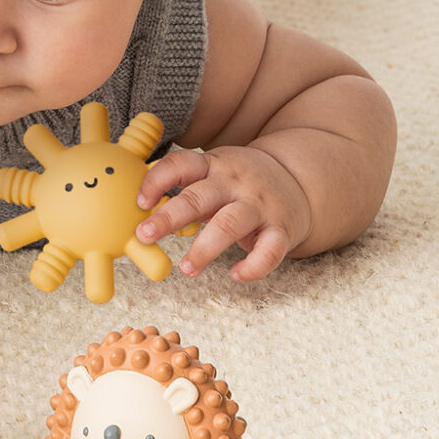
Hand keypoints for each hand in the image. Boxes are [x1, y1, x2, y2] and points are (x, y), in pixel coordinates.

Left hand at [135, 145, 311, 281]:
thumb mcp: (215, 173)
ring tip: (185, 268)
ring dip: (204, 249)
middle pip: (199, 197)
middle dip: (169, 217)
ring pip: (229, 225)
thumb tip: (142, 211)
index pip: (181, 164)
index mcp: (213, 166)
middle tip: (144, 235)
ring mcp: (259, 205)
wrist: (299, 179)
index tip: (140, 201)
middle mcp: (235, 182)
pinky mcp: (282, 229)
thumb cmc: (241, 182)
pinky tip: (235, 274)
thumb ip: (186, 189)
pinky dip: (252, 266)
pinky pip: (269, 251)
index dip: (157, 180)